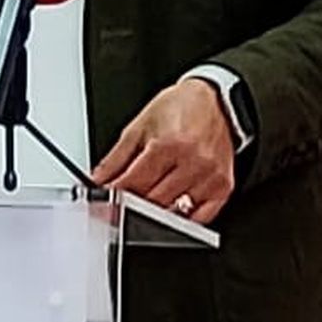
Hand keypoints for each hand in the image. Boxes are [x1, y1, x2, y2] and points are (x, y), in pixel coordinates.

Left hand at [90, 78, 235, 223]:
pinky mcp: (224, 187)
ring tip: (145, 200)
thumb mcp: (139, 127)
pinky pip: (199, 219)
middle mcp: (193, 163)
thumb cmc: (179, 109)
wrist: (215, 102)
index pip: (133, 183)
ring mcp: (211, 178)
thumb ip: (115, 159)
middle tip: (122, 200)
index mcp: (169, 145)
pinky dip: (181, 219)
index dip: (114, 193)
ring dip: (154, 213)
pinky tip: (170, 208)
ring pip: (173, 213)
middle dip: (131, 204)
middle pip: (152, 201)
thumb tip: (98, 181)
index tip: (104, 198)